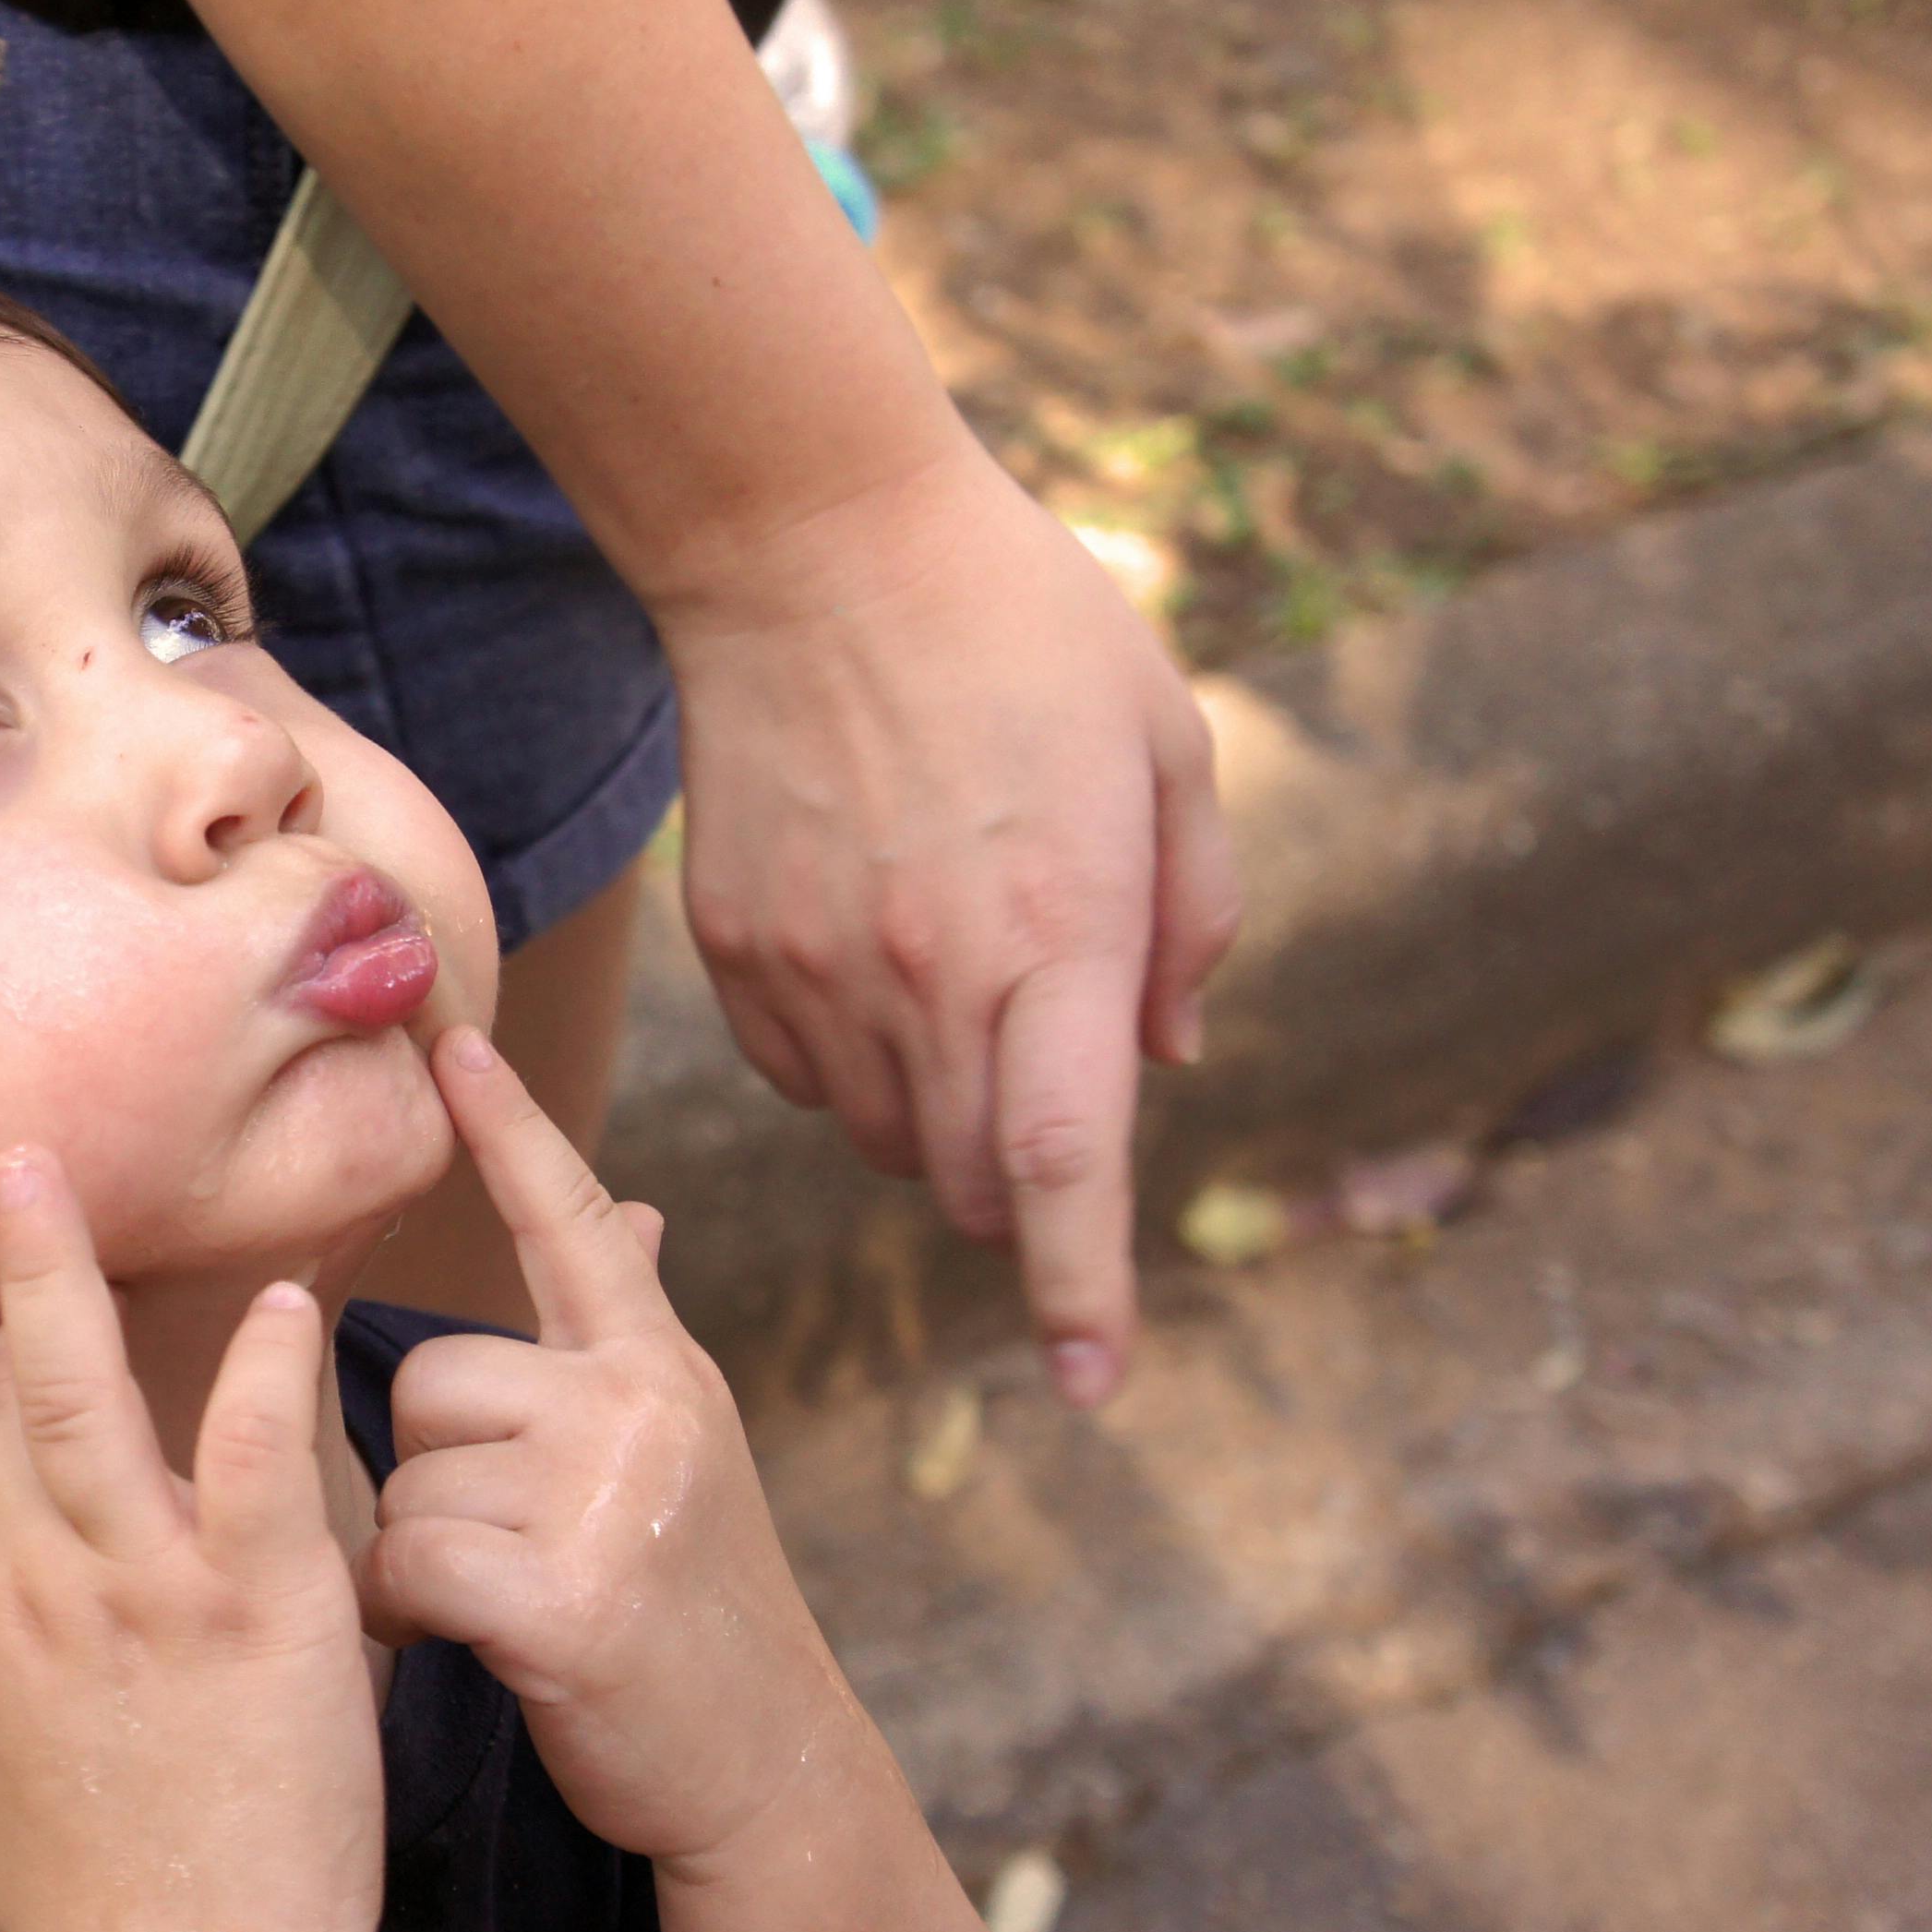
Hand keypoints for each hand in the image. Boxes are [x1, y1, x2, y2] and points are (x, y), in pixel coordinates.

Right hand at [0, 1150, 386, 1931]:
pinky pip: (251, 1464)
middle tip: (6, 1157)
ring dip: (70, 1281)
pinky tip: (284, 1301)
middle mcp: (41, 1592)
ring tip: (55, 1180)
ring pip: (90, 1404)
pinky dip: (263, 1376)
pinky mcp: (262, 1612)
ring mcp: (149, 1596)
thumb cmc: (70, 1897)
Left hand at [358, 1026, 862, 1873]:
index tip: (453, 1035)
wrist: (764, 1767)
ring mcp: (608, 1501)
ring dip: (414, 1554)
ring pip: (405, 1481)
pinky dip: (402, 1614)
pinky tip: (455, 1643)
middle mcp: (641, 1410)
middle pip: (426, 1376)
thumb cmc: (691, 1607)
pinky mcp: (563, 1599)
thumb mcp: (681, 1449)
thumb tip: (626, 1209)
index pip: (571, 1219)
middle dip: (428, 1468)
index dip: (509, 1127)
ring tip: (496, 1603)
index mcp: (658, 1366)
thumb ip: (627, 1334)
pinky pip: (406, 1562)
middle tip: (502, 1542)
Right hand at [661, 442, 1242, 1407]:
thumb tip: (1166, 1052)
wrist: (808, 544)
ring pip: (882, 1140)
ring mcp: (814, 968)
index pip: (1063, 1166)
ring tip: (957, 981)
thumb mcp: (1168, 742)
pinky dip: (850, 1064)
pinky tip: (872, 956)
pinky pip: (801, 1076)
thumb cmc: (1019, 625)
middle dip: (1023, 1188)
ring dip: (936, 1120)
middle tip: (1049, 1078)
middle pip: (970, 1184)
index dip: (1085, 1291)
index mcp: (1053, 930)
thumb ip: (1193, 912)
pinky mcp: (738, 947)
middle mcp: (924, 975)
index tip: (1093, 1386)